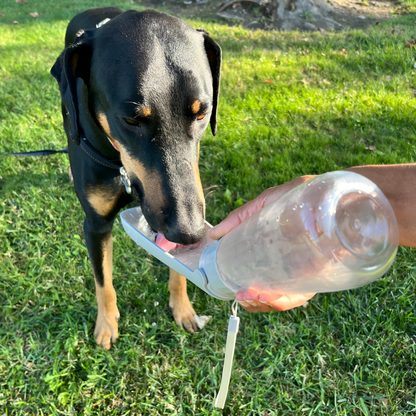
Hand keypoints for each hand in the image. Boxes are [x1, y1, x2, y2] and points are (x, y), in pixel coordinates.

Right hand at [208, 175, 316, 312]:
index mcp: (277, 255)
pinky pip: (299, 297)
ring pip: (281, 300)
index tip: (234, 287)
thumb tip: (213, 234)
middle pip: (268, 294)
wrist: (339, 193)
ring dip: (262, 303)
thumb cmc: (304, 196)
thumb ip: (240, 217)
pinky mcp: (319, 276)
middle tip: (242, 293)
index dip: (245, 289)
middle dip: (252, 300)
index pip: (258, 280)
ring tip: (250, 294)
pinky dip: (281, 301)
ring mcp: (304, 274)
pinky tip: (267, 295)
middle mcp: (290, 268)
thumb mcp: (266, 203)